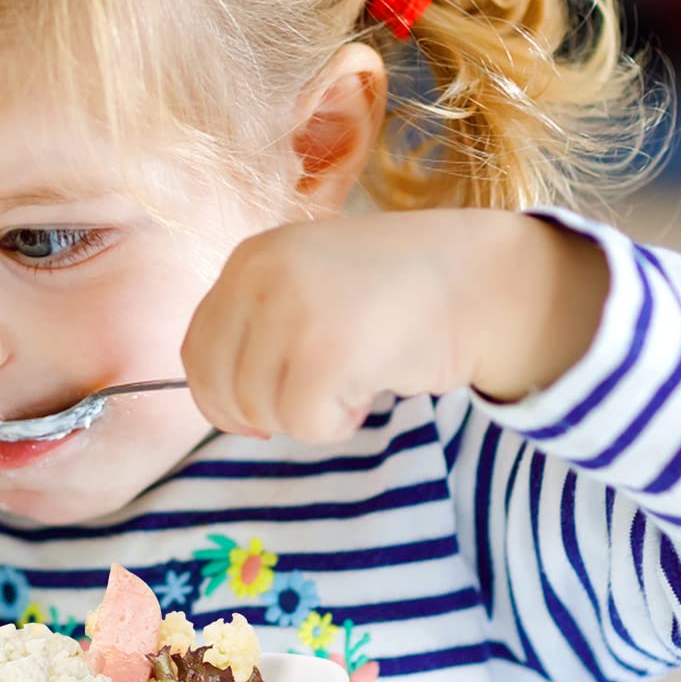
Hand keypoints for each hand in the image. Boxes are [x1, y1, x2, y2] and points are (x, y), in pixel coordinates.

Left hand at [182, 209, 608, 442]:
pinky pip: (305, 423)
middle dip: (262, 414)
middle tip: (317, 404)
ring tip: (356, 380)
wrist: (484, 279)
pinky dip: (338, 423)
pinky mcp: (326, 351)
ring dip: (310, 415)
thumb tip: (223, 405)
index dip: (218, 396)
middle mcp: (261, 276)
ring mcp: (292, 311)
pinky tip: (373, 388)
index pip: (196, 348)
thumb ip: (262, 324)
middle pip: (220, 385)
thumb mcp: (312, 283)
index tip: (255, 416)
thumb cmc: (402, 292)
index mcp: (251, 258)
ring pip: (261, 409)